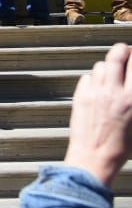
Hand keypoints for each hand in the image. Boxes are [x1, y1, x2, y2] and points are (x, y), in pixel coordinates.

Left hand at [63, 43, 131, 186]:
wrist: (94, 157)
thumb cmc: (122, 146)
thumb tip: (130, 86)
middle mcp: (114, 92)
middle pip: (117, 56)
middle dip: (122, 49)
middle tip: (124, 50)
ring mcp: (94, 92)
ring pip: (101, 65)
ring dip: (107, 66)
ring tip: (111, 73)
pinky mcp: (79, 96)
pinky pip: (87, 77)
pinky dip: (93, 78)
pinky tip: (97, 87)